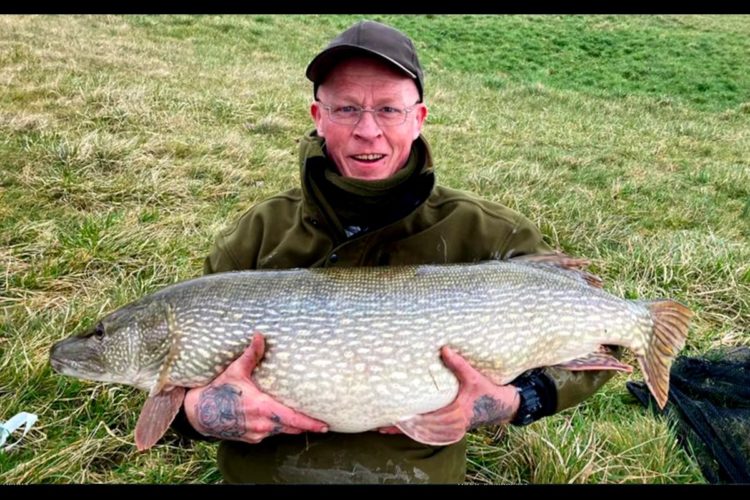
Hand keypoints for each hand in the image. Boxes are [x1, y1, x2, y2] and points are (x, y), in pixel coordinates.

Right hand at [183, 333, 327, 443]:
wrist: (198, 413)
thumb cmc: (217, 390)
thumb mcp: (236, 371)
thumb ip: (251, 354)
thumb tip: (260, 335)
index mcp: (262, 407)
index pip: (293, 419)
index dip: (310, 424)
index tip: (325, 425)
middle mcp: (261, 424)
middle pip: (292, 428)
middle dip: (306, 425)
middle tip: (321, 422)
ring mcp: (256, 434)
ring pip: (281, 431)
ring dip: (291, 426)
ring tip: (305, 420)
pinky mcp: (250, 438)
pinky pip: (269, 434)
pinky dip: (277, 428)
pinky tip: (279, 420)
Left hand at [378, 346, 520, 439]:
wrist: (504, 407)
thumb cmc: (488, 391)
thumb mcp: (474, 377)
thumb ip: (458, 364)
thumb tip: (443, 348)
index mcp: (456, 414)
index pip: (427, 419)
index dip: (409, 419)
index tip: (392, 416)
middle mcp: (452, 425)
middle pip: (421, 430)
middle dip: (400, 428)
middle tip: (378, 425)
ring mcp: (452, 429)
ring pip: (424, 434)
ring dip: (404, 432)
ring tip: (383, 429)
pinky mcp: (451, 429)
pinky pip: (431, 434)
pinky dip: (415, 433)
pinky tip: (402, 430)